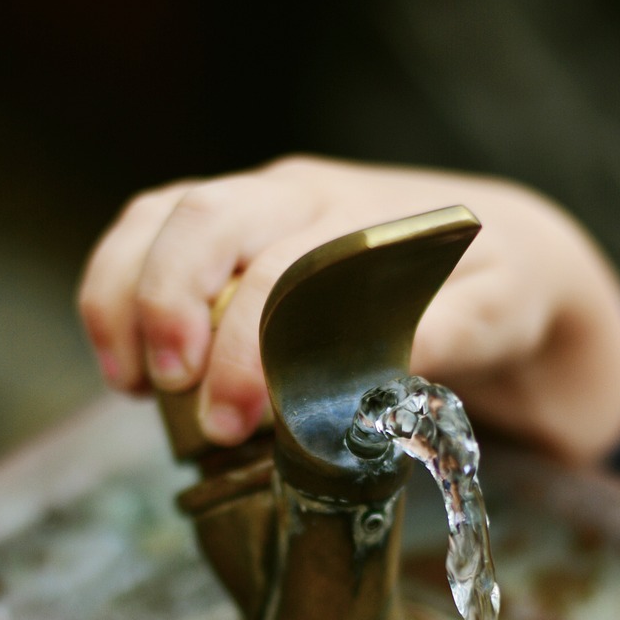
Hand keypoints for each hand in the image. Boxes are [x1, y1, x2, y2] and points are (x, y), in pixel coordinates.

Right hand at [77, 154, 619, 461]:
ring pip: (162, 218)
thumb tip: (378, 381)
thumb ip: (445, 336)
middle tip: (171, 396)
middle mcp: (302, 198)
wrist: (503, 248)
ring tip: (130, 386)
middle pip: (204, 221)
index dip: (247, 347)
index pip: (283, 271)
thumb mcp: (498, 315)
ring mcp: (260, 205)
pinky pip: (151, 232)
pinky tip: (125, 363)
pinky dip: (116, 288)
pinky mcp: (233, 227)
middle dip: (169, 307)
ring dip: (126, 296)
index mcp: (364, 220)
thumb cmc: (499, 289)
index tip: (237, 421)